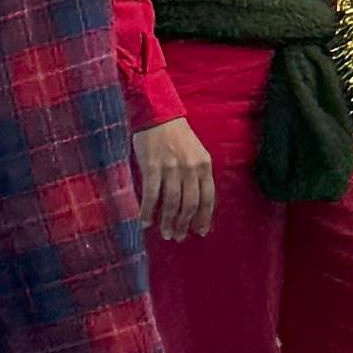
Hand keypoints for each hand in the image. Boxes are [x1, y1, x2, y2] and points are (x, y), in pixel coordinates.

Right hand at [135, 119, 217, 239]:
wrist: (158, 114)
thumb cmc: (177, 136)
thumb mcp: (196, 153)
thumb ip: (196, 175)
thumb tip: (193, 203)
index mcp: (205, 165)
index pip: (208, 198)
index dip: (204, 217)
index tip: (200, 232)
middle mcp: (191, 168)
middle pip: (190, 204)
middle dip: (185, 224)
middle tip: (178, 237)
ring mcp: (172, 168)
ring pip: (172, 203)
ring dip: (168, 222)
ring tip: (165, 234)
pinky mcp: (152, 167)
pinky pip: (151, 195)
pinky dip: (148, 211)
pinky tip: (145, 222)